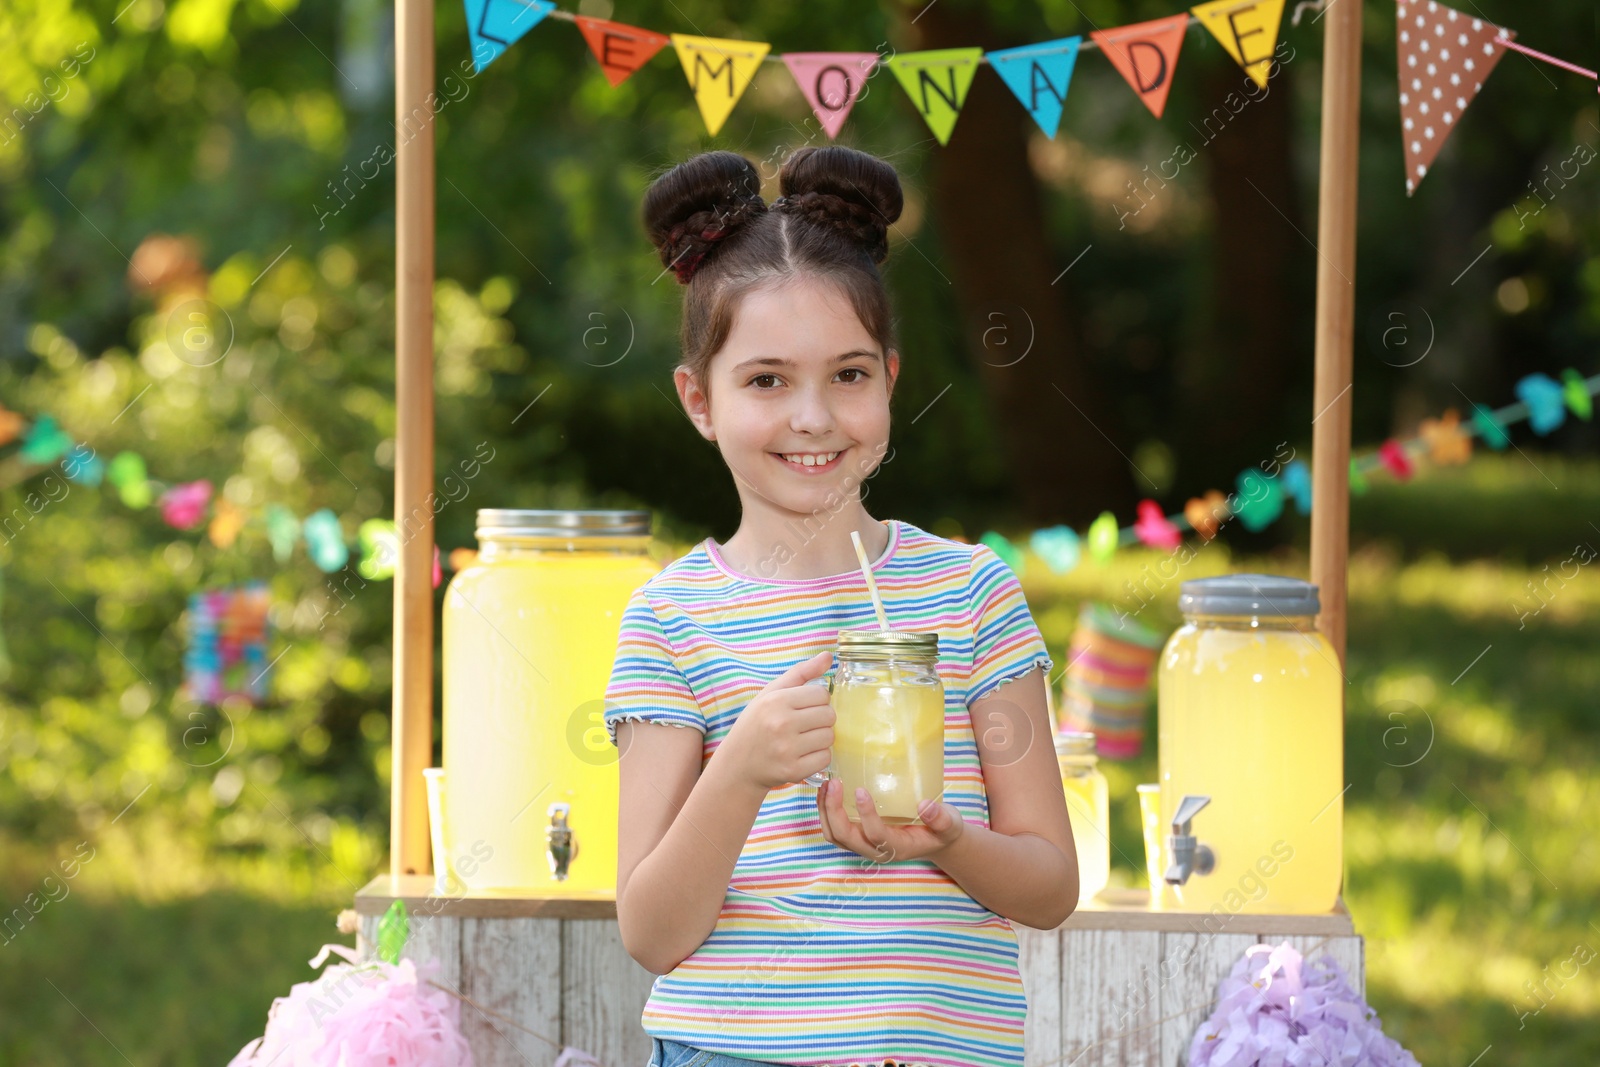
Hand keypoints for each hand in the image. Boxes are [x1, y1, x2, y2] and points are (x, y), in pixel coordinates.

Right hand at [717, 650, 835, 794]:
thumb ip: (801, 672)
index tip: (804, 708)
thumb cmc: (756, 724)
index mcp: (776, 701)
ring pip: (829, 737)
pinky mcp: (793, 770)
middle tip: (804, 725)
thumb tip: (828, 656)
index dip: (817, 701)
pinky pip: (825, 758)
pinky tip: (802, 754)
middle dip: (821, 719)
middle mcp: (781, 724)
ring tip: (802, 739)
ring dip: (820, 738)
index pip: (822, 694)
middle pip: (829, 715)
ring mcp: (787, 749)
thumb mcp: (770, 693)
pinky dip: (818, 757)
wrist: (737, 765)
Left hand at [816, 778, 964, 863]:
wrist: (935, 841)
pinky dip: (825, 811)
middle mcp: (875, 851)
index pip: (875, 835)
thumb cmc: (941, 831)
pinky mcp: (857, 837)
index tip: (860, 790)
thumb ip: (941, 819)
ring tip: (827, 784)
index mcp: (897, 848)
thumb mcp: (949, 825)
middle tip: (835, 783)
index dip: (865, 814)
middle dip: (834, 811)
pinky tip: (827, 790)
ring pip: (834, 835)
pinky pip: (833, 829)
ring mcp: (863, 846)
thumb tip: (925, 805)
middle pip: (845, 837)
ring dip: (825, 811)